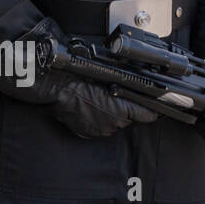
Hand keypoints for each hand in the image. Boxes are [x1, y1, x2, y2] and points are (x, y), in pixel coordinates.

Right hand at [0, 17, 157, 138]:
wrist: (53, 85)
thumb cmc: (78, 74)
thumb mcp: (108, 70)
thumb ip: (128, 80)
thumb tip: (143, 82)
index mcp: (123, 109)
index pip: (149, 115)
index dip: (149, 108)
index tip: (152, 105)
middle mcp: (114, 123)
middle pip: (129, 117)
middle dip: (123, 107)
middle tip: (110, 92)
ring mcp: (100, 130)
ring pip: (113, 122)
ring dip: (108, 113)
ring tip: (95, 97)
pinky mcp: (86, 133)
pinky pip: (97, 125)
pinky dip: (94, 117)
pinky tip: (86, 105)